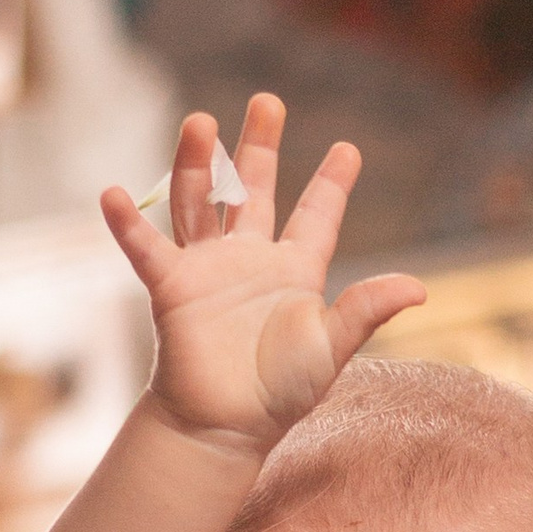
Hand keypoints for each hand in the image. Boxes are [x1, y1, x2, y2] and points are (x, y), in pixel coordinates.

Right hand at [101, 95, 425, 456]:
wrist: (225, 429)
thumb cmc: (281, 394)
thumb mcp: (330, 347)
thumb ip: (366, 310)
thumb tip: (419, 288)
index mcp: (295, 272)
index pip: (316, 216)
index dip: (332, 184)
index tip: (347, 150)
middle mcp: (249, 260)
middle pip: (253, 189)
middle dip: (258, 146)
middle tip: (267, 102)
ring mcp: (208, 269)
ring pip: (201, 202)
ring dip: (198, 163)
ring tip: (201, 123)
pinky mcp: (171, 288)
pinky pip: (147, 249)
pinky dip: (128, 223)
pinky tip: (113, 194)